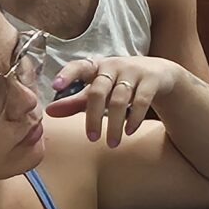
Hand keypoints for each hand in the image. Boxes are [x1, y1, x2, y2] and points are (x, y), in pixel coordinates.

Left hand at [47, 54, 184, 146]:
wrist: (159, 74)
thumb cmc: (120, 83)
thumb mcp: (98, 90)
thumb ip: (74, 102)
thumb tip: (49, 112)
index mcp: (96, 66)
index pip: (78, 66)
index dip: (67, 74)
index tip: (55, 86)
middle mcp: (113, 65)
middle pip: (98, 91)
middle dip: (93, 117)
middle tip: (92, 139)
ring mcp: (134, 71)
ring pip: (119, 100)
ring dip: (114, 124)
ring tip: (112, 143)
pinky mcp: (151, 80)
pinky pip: (141, 101)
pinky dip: (134, 118)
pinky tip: (129, 131)